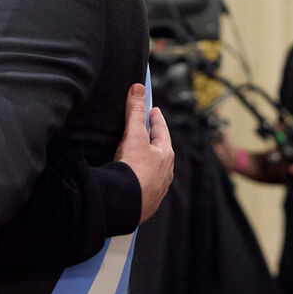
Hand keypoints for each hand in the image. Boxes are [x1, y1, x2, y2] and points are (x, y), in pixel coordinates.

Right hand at [114, 84, 173, 223]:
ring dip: (148, 161)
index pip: (161, 130)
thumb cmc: (134, 170)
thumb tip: (138, 88)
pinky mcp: (147, 201)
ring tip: (138, 155)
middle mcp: (165, 172)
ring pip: (155, 169)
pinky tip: (133, 179)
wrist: (127, 204)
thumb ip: (135, 112)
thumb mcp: (134, 136)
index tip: (153, 110)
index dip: (156, 118)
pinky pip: (146, 185)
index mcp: (165, 155)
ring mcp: (157, 188)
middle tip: (146, 130)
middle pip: (160, 150)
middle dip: (153, 140)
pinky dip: (141, 178)